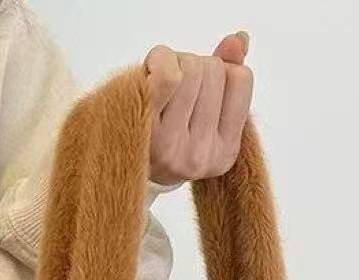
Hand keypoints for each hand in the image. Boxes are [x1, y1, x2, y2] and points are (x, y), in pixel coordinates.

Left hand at [145, 33, 253, 186]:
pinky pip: (168, 75)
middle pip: (214, 70)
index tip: (198, 90)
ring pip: (192, 67)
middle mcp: (201, 156)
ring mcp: (173, 148)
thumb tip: (239, 39)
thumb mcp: (204, 112)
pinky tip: (149, 74)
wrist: (118, 160)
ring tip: (159, 86)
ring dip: (174, 61)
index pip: (240, 78)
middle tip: (173, 88)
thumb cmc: (164, 131)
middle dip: (193, 66)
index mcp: (225, 153)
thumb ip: (228, 74)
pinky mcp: (146, 132)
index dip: (220, 70)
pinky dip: (159, 60)